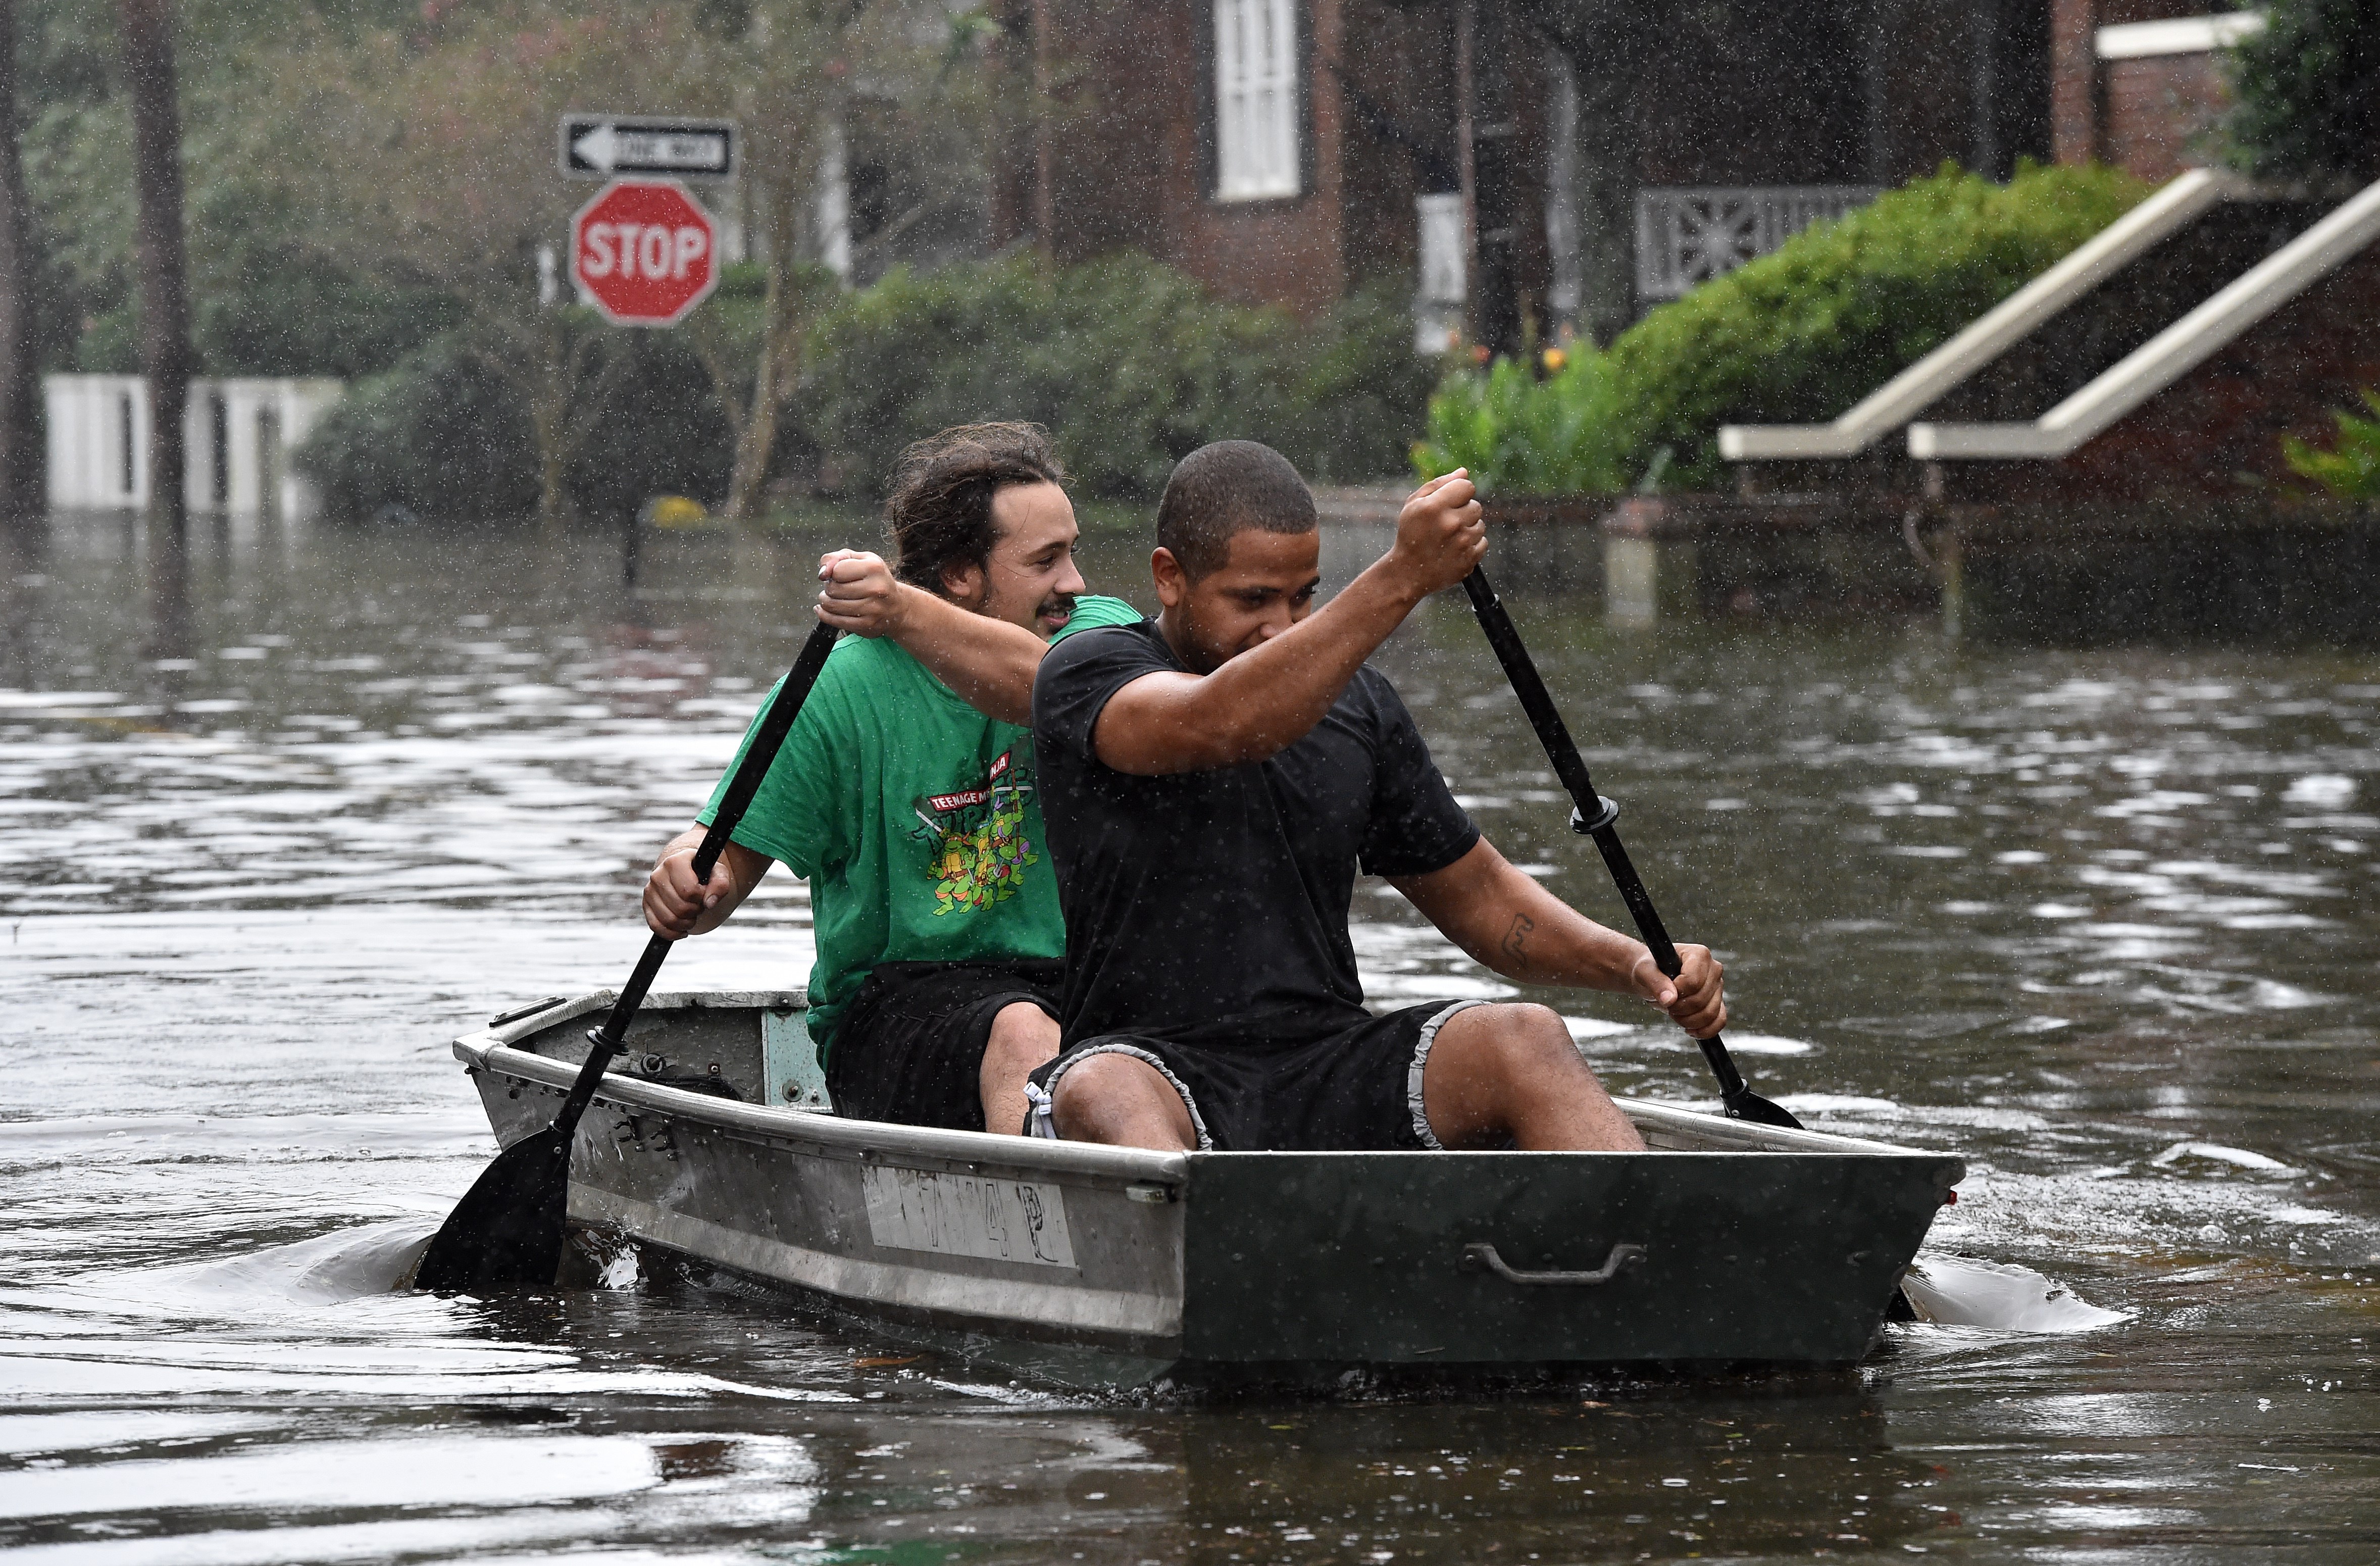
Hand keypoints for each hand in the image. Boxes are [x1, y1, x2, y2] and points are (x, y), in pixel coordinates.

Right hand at [642, 848, 735, 939]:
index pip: (689, 890)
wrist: (685, 871)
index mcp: (674, 862)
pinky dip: (672, 933)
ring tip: (692, 914)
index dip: (701, 897)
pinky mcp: (646, 905)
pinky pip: (656, 927)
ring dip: (686, 923)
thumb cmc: (703, 872)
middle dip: (695, 911)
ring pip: (669, 920)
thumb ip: (720, 884)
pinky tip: (682, 929)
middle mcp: (658, 875)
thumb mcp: (718, 873)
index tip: (704, 893)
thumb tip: (710, 903)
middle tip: (699, 905)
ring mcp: (649, 890)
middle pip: (680, 907)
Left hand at [816, 549, 905, 637]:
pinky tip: (825, 610)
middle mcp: (876, 588)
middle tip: (836, 587)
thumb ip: (837, 558)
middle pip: (833, 589)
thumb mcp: (861, 560)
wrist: (897, 606)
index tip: (838, 574)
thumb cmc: (876, 579)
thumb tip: (822, 572)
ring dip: (826, 601)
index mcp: (874, 568)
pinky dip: (825, 615)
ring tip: (832, 597)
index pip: (837, 570)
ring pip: (832, 605)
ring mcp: (872, 609)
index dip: (833, 572)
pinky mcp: (866, 625)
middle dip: (829, 587)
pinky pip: (835, 621)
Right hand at [1384, 470, 1485, 599]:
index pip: (1467, 486)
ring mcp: (1462, 543)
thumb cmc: (1410, 534)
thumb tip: (1464, 472)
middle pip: (1476, 506)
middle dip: (1463, 511)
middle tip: (1445, 523)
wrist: (1407, 572)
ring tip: (1449, 538)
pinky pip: (1483, 542)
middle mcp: (1451, 523)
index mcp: (1435, 506)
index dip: (1459, 492)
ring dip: (1468, 528)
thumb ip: (1439, 484)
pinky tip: (1455, 548)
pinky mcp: (1470, 559)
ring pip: (1480, 525)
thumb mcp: (1414, 504)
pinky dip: (1472, 544)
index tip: (1448, 502)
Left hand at [1629, 943, 1726, 1038]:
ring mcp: (1718, 987)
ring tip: (1674, 1014)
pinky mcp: (1718, 1003)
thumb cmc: (1650, 970)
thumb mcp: (1644, 972)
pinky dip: (1705, 1031)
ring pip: (1710, 1014)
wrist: (1653, 978)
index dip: (1676, 993)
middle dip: (1679, 1009)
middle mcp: (1714, 969)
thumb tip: (1670, 1000)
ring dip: (1688, 1021)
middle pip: (1701, 999)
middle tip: (1667, 1005)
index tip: (1665, 991)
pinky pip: (1719, 1022)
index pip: (1693, 982)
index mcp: (1699, 954)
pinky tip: (1690, 1030)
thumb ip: (1655, 982)